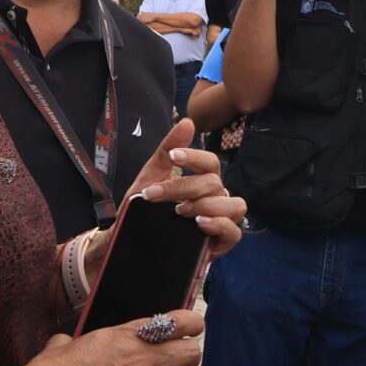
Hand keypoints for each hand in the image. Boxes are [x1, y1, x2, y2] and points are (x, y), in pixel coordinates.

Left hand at [122, 118, 246, 259]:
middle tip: (156, 195)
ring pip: (234, 205)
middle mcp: (217, 198)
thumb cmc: (146, 207)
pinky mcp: (222, 243)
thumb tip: (187, 122)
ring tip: (180, 211)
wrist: (130, 239)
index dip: (195, 157)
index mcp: (204, 180)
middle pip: (215, 183)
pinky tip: (200, 223)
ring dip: (207, 204)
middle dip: (185, 187)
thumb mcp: (151, 176)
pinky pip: (235, 232)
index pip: (210, 162)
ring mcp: (223, 220)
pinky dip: (220, 225)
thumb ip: (167, 150)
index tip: (173, 157)